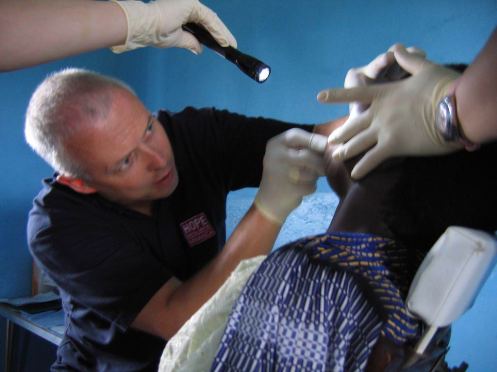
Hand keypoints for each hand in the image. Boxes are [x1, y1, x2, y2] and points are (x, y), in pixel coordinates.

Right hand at [111, 0, 236, 53]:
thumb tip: (199, 49)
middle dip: (221, 34)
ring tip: (230, 45)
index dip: (215, 34)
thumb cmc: (154, 32)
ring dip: (222, 33)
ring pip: (211, 20)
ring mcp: (190, 3)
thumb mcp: (178, 39)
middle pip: (210, 21)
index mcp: (184, 12)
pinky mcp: (191, 4)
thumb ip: (190, 41)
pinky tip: (224, 41)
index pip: (204, 24)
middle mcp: (188, 5)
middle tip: (231, 45)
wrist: (144, 27)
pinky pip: (208, 20)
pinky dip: (217, 31)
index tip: (223, 45)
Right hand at [254, 129, 326, 223]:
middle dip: (320, 162)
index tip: (327, 145)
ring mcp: (280, 174)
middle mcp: (274, 157)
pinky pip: (311, 186)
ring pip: (311, 172)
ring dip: (315, 176)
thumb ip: (307, 147)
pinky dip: (311, 188)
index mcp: (274, 145)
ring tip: (306, 178)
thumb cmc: (284, 172)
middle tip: (323, 168)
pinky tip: (301, 189)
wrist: (269, 200)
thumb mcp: (290, 154)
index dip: (314, 139)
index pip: (295, 135)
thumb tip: (334, 147)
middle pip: (307, 155)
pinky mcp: (288, 190)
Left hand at [317, 44, 461, 178]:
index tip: (320, 97)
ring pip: (358, 143)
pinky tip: (355, 175)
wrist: (455, 110)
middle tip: (330, 141)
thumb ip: (408, 60)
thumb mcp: (424, 69)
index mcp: (384, 94)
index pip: (355, 94)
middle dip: (341, 134)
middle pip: (353, 125)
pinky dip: (362, 167)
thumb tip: (397, 48)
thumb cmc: (442, 88)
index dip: (336, 96)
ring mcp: (384, 130)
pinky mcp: (393, 146)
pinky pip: (372, 159)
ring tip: (336, 157)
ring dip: (345, 151)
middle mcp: (379, 112)